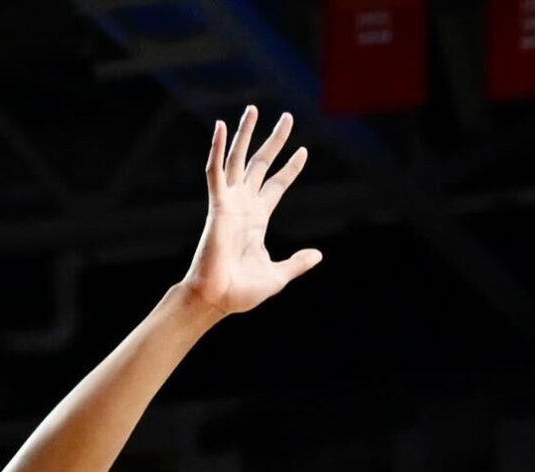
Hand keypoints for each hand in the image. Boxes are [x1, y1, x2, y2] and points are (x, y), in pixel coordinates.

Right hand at [184, 107, 320, 315]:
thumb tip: (318, 255)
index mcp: (258, 219)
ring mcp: (229, 202)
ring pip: (238, 159)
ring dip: (245, 134)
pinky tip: (220, 127)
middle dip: (274, 141)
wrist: (218, 299)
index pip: (276, 185)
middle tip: (287, 117)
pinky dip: (217, 149)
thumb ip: (297, 263)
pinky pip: (216, 171)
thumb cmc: (242, 292)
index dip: (290, 169)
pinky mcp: (217, 205)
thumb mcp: (278, 275)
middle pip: (261, 164)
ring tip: (253, 110)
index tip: (303, 151)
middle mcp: (244, 205)